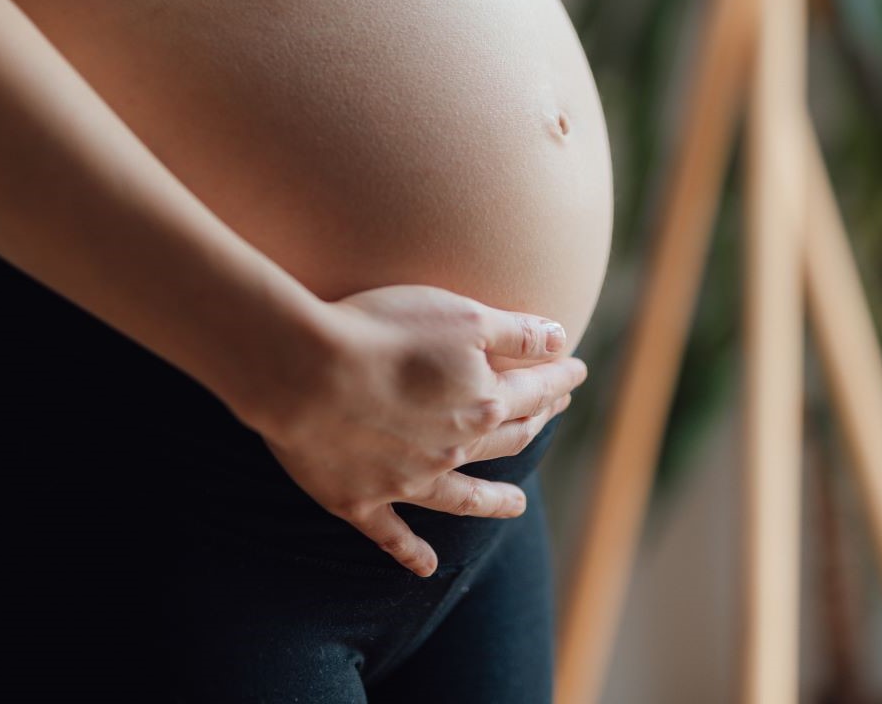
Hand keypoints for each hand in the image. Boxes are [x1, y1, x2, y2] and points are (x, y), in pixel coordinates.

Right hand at [257, 283, 586, 577]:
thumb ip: (516, 333)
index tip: (577, 370)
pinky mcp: (359, 500)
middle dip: (536, 422)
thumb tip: (562, 341)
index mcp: (481, 402)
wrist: (305, 371)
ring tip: (517, 505)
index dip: (559, 377)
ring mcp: (407, 482)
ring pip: (463, 497)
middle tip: (552, 413)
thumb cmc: (383, 330)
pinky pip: (393, 535)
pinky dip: (411, 552)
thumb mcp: (462, 315)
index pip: (536, 389)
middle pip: (506, 438)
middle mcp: (453, 449)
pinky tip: (425, 566)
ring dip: (492, 501)